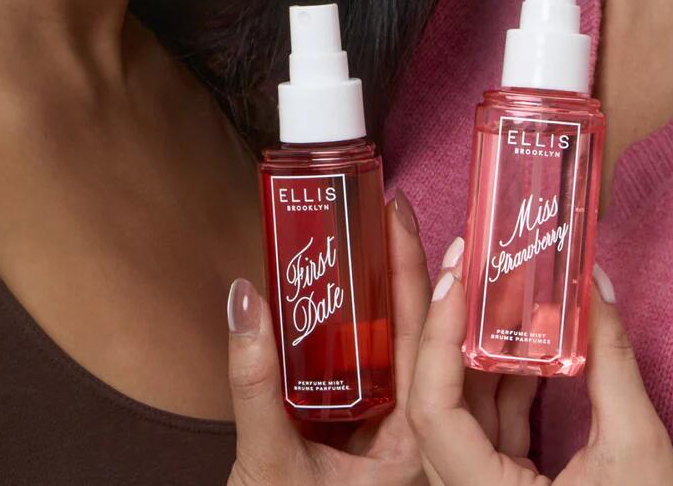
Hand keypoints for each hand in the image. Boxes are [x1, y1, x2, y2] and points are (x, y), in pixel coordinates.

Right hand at [226, 192, 429, 485]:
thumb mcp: (266, 464)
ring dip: (420, 295)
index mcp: (417, 448)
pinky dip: (412, 333)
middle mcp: (428, 442)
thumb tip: (242, 298)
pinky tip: (401, 293)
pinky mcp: (397, 447)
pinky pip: (416, 379)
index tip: (406, 220)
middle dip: (417, 271)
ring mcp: (416, 444)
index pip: (424, 343)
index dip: (416, 275)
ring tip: (407, 234)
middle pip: (430, 338)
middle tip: (400, 211)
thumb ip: (255, 385)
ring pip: (429, 356)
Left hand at [407, 250, 672, 485]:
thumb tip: (595, 283)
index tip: (456, 278)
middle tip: (466, 264)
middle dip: (451, 329)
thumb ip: (611, 360)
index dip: (438, 338)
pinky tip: (521, 334)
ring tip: (493, 285)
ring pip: (464, 416)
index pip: (434, 411)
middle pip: (439, 406)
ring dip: (478, 350)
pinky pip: (490, 432)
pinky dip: (504, 382)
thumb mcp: (637, 449)